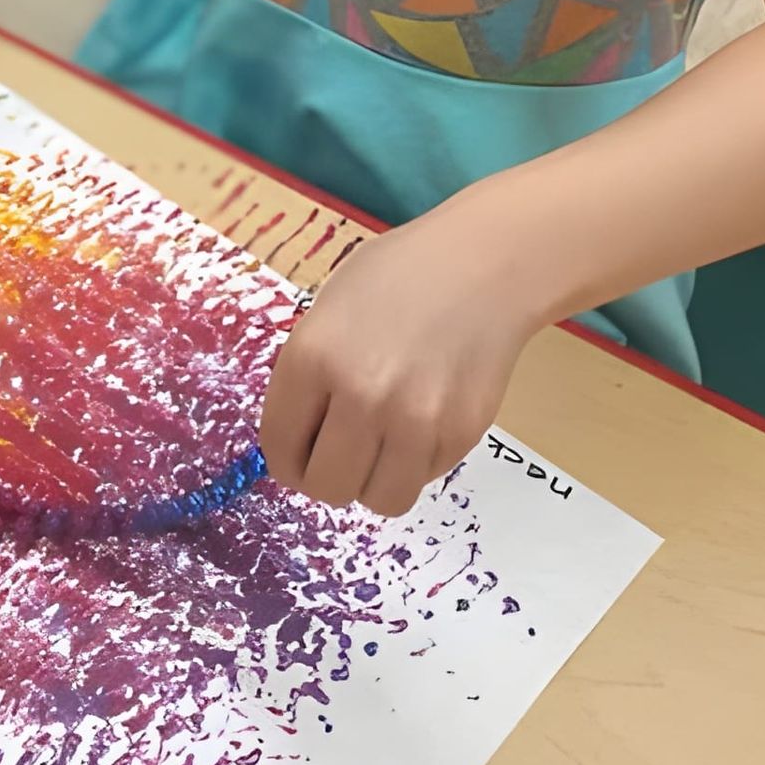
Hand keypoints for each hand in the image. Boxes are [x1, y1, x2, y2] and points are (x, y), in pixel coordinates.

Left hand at [259, 214, 548, 516]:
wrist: (484, 265)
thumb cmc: (397, 275)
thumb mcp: (329, 310)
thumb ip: (308, 375)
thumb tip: (297, 439)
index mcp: (312, 358)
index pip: (280, 448)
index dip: (287, 458)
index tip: (299, 452)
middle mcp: (360, 396)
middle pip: (326, 487)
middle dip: (326, 477)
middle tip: (339, 453)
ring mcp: (414, 422)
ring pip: (378, 499)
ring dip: (373, 480)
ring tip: (381, 444)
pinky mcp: (460, 435)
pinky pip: (423, 479)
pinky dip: (416, 463)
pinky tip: (422, 419)